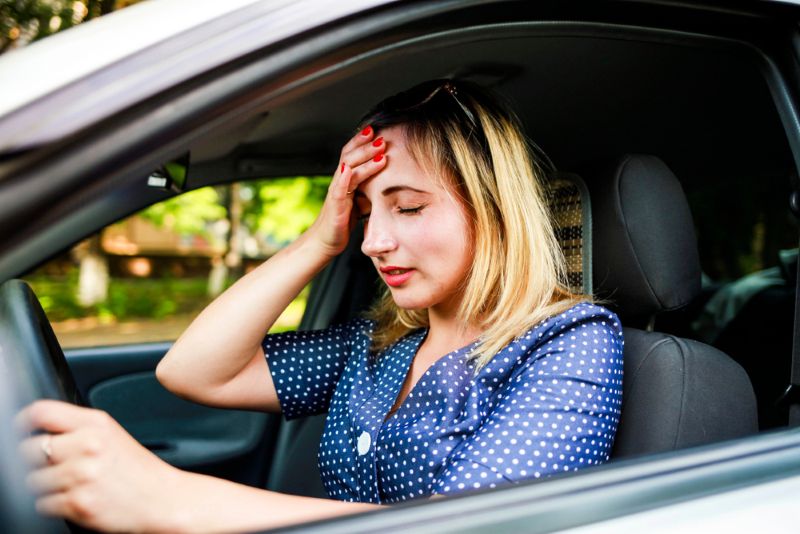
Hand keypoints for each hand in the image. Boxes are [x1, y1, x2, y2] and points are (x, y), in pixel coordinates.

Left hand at [17, 400, 185, 532]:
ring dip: (45, 486)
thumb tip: (37, 428)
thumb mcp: (112, 435)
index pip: (41, 412)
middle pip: (29, 449)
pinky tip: (76, 499)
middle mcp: (88, 446)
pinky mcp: (77, 504)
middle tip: (55, 466)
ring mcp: (82, 476)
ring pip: (32, 481)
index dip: (24, 422)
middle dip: (36, 460)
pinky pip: (42, 504)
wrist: (162, 499)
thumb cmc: (137, 469)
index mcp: (96, 424)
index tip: (22, 431)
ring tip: (71, 485)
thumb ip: (77, 427)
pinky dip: (54, 505)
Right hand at [306, 125, 386, 257]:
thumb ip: (370, 190)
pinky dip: (344, 177)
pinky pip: (339, 189)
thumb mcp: (361, 202)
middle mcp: (340, 181)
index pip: (353, 155)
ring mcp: (336, 192)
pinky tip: (349, 169)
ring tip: (379, 149)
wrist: (326, 242)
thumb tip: (389, 182)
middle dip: (365, 143)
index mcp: (346, 179)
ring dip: (363, 157)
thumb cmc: (343, 221)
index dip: (363, 142)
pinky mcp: (335, 205)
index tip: (378, 131)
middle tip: (381, 134)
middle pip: (350, 155)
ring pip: (348, 168)